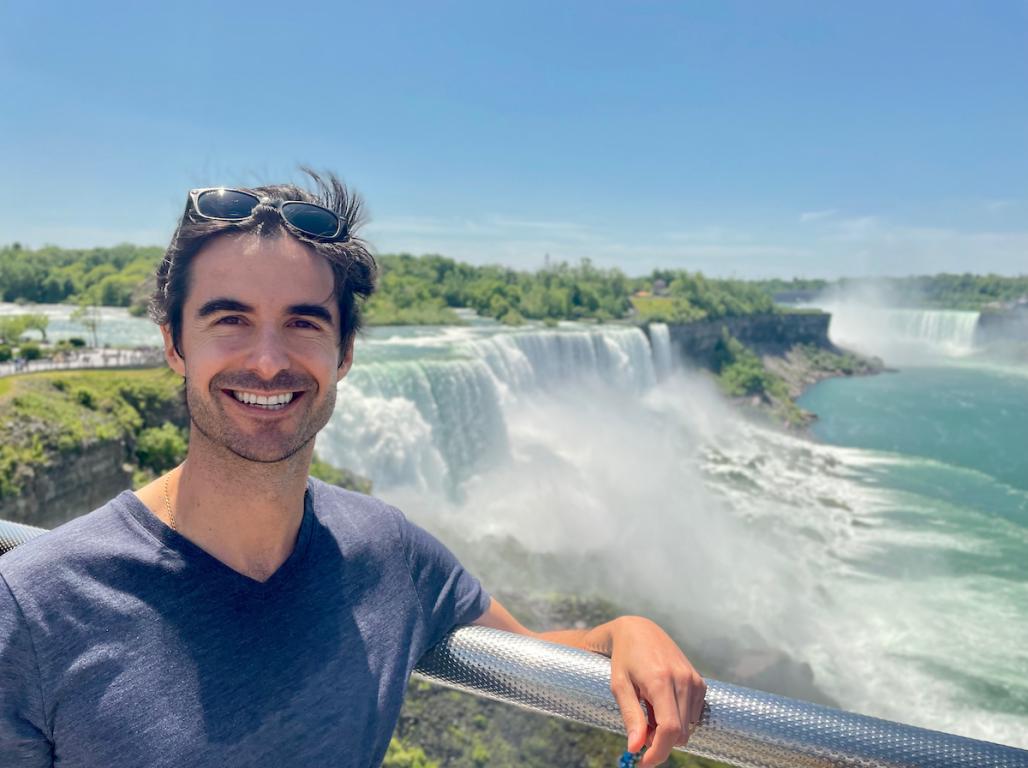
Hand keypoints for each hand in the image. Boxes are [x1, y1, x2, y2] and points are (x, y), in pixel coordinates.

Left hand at [605, 616, 705, 766]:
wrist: (640, 630)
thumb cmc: (624, 658)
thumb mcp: (619, 686)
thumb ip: (631, 716)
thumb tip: (635, 748)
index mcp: (661, 680)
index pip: (669, 729)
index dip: (658, 752)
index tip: (643, 763)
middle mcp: (683, 680)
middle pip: (679, 733)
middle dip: (660, 741)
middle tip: (641, 729)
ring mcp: (694, 681)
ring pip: (687, 728)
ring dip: (669, 729)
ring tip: (650, 709)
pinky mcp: (700, 682)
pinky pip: (693, 716)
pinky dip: (678, 718)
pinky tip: (662, 702)